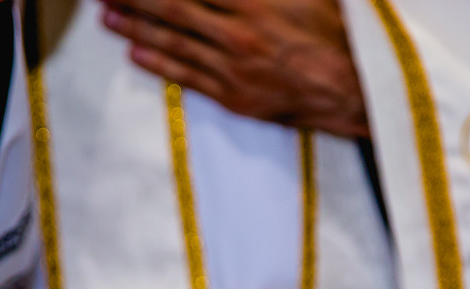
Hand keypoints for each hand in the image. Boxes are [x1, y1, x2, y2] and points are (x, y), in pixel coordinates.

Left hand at [100, 0, 369, 138]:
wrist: (363, 92)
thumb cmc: (342, 36)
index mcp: (257, 0)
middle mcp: (239, 31)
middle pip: (173, 6)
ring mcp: (234, 67)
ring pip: (174, 41)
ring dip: (135, 26)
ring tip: (107, 13)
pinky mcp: (236, 97)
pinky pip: (188, 76)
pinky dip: (158, 62)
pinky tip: (135, 51)